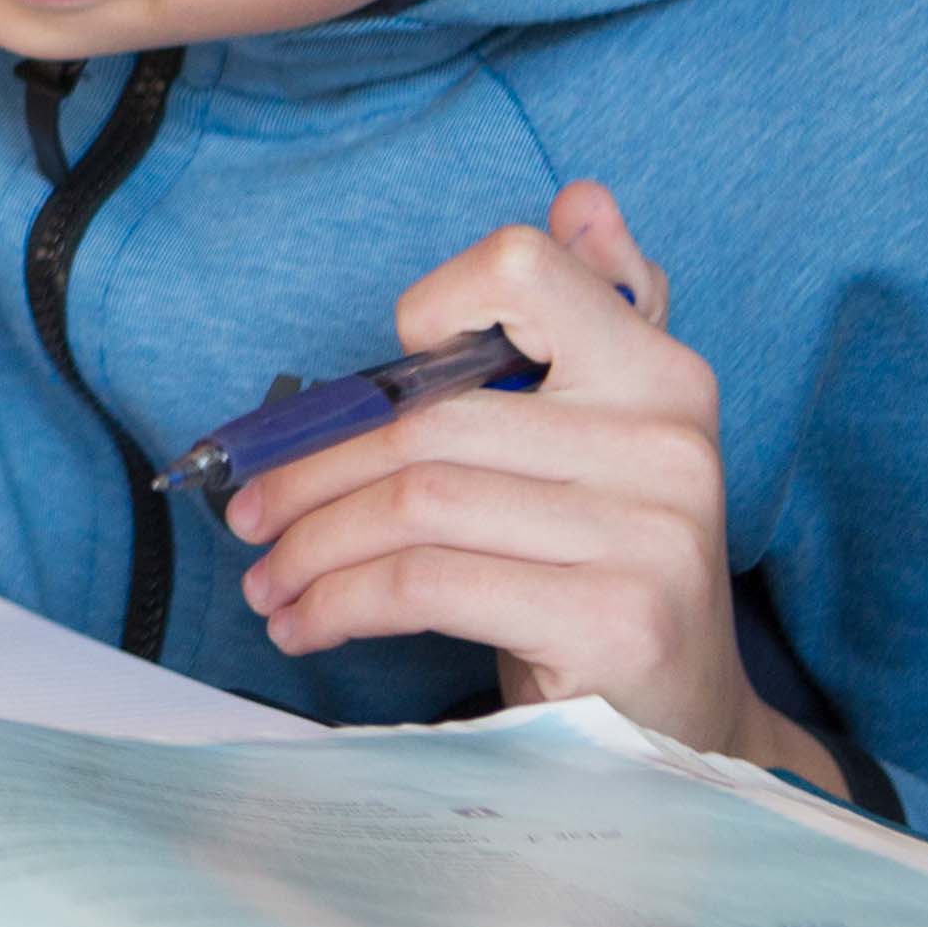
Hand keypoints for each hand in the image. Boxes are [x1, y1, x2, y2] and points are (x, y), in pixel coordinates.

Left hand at [218, 185, 841, 792]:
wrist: (679, 728)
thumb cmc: (602, 575)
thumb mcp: (604, 448)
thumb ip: (588, 328)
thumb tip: (581, 198)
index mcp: (662, 374)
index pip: (522, 271)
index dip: (425, 312)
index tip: (365, 392)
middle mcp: (667, 440)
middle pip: (428, 419)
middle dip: (308, 472)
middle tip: (248, 514)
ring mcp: (650, 531)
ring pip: (414, 503)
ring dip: (309, 546)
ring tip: (268, 580)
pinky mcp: (613, 619)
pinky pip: (427, 585)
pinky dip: (339, 603)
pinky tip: (308, 624)